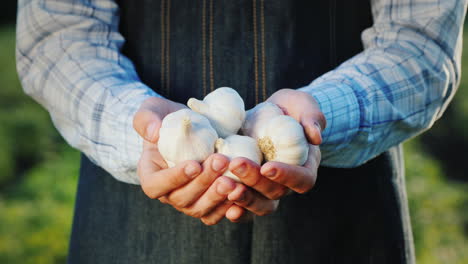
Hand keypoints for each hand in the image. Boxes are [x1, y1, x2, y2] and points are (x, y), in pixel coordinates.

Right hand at [133, 97, 236, 224]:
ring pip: (201, 209)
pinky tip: (243, 193)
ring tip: (234, 180)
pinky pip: (217, 213)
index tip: (194, 164)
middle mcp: (169, 193)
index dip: (174, 179)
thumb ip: (146, 119)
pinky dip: (230, 206)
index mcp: (151, 175)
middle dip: (203, 182)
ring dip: (218, 196)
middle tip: (221, 161)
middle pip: (182, 199)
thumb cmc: (167, 118)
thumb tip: (153, 133)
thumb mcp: (152, 110)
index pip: (155, 186)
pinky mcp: (208, 203)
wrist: (192, 127)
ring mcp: (189, 201)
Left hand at [225, 89, 324, 220]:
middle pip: (275, 193)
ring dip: (241, 197)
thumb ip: (312, 117)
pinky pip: (243, 204)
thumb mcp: (304, 105)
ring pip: (258, 203)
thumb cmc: (291, 109)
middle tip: (236, 164)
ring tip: (223, 185)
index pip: (302, 180)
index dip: (286, 177)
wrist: (271, 114)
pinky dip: (232, 207)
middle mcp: (287, 183)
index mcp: (305, 167)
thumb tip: (315, 136)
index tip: (267, 167)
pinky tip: (219, 201)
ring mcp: (266, 187)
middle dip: (254, 181)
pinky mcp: (249, 186)